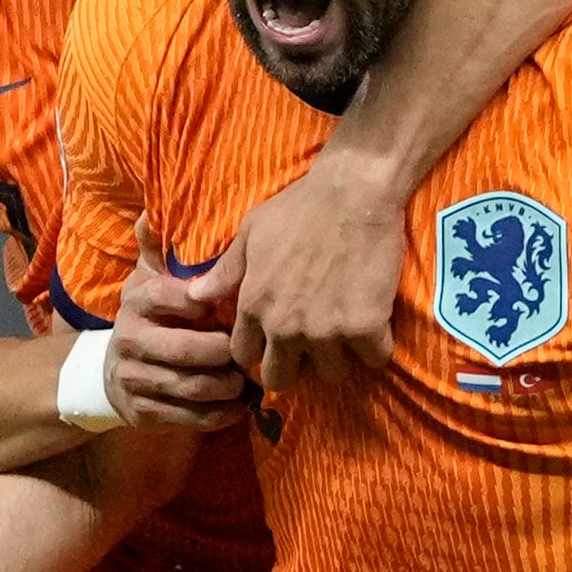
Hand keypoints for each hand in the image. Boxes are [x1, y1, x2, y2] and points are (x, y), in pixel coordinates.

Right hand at [104, 217, 247, 430]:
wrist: (113, 374)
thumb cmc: (149, 319)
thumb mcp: (147, 281)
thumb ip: (155, 250)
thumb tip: (150, 213)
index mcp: (136, 302)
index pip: (169, 297)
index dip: (202, 303)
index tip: (229, 308)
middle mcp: (129, 339)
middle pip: (184, 350)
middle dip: (223, 353)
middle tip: (251, 351)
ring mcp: (134, 378)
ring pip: (190, 386)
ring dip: (228, 386)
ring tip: (252, 380)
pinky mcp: (143, 412)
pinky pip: (189, 417)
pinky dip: (221, 414)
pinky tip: (241, 405)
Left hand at [190, 154, 402, 389]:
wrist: (353, 193)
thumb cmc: (299, 207)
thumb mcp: (250, 233)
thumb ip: (225, 272)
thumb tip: (194, 296)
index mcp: (254, 305)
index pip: (244, 356)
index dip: (259, 350)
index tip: (274, 341)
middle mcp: (285, 326)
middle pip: (281, 379)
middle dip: (294, 367)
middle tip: (311, 346)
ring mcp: (326, 331)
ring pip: (331, 374)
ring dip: (339, 357)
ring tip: (345, 332)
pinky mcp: (366, 328)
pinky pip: (374, 360)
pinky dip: (377, 347)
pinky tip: (376, 325)